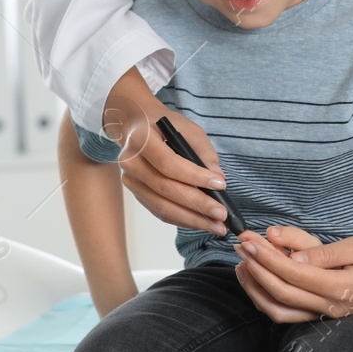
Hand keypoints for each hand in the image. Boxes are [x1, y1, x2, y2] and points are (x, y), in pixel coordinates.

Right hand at [104, 67, 231, 236]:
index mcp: (141, 139)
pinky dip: (182, 219)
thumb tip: (218, 178)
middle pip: (165, 189)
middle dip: (197, 204)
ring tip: (216, 226)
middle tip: (222, 214)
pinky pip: (159, 211)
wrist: (136, 126)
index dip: (195, 177)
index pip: (168, 163)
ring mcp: (131, 181)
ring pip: (161, 206)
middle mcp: (131, 162)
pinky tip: (200, 222)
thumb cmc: (163, 125)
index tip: (220, 184)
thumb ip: (203, 152)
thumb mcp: (187, 128)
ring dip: (191, 219)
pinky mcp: (136, 193)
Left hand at [232, 229, 352, 323]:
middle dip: (255, 268)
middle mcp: (330, 307)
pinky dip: (268, 298)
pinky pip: (288, 313)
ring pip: (279, 310)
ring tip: (241, 264)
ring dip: (255, 288)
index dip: (266, 256)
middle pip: (281, 292)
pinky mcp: (323, 314)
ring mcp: (326, 314)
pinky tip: (258, 279)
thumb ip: (325, 253)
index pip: (293, 273)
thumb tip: (294, 255)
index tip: (249, 239)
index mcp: (340, 288)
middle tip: (240, 245)